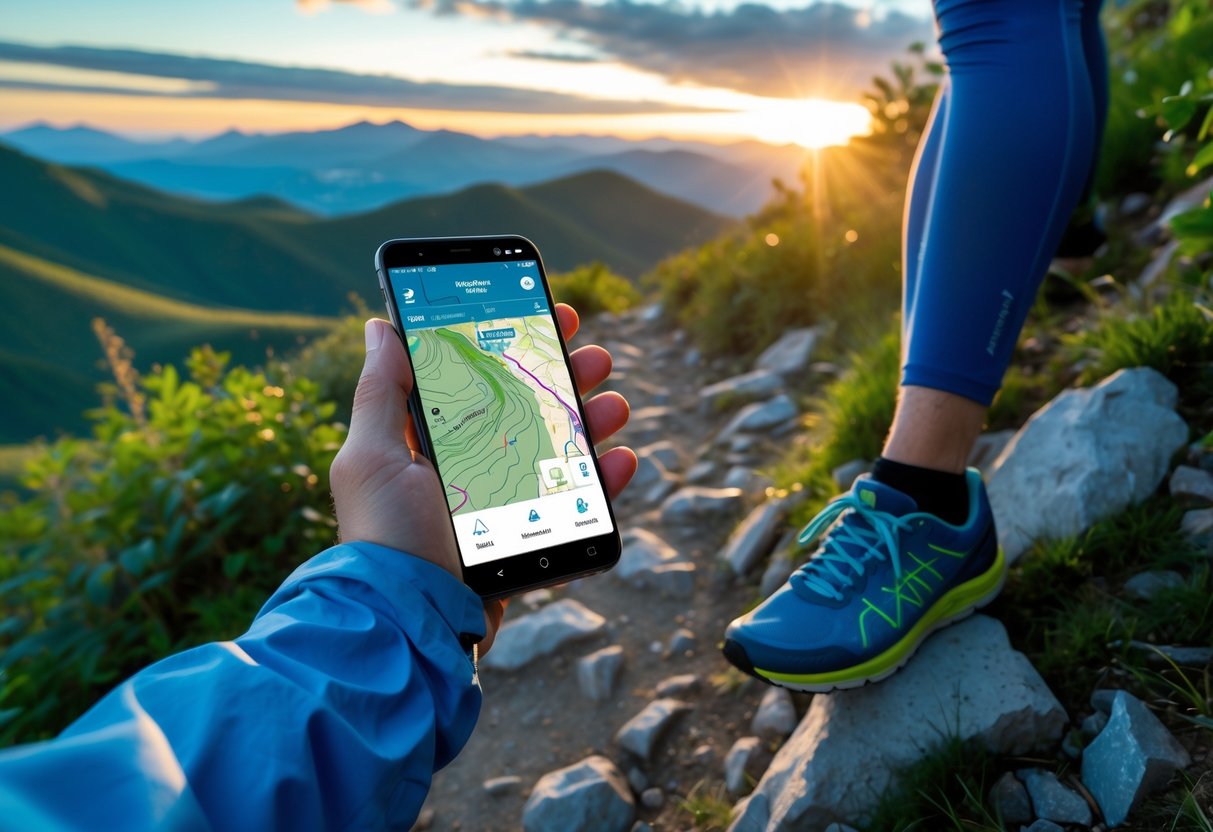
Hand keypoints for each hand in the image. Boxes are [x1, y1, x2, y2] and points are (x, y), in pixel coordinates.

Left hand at [330, 303, 636, 653]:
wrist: (410, 624)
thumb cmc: (384, 538)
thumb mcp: (370, 457)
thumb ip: (380, 393)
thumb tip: (378, 326)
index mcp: (430, 443)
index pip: (479, 379)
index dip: (515, 344)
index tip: (548, 313)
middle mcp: (469, 469)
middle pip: (529, 410)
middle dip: (566, 378)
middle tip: (595, 356)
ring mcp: (504, 507)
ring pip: (561, 453)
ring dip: (593, 423)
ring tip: (616, 405)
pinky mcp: (530, 542)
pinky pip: (578, 508)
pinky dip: (605, 485)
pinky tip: (623, 462)